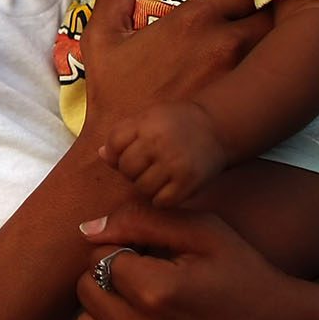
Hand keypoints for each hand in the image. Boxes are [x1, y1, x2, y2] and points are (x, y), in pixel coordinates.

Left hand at [73, 201, 318, 319]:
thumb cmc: (246, 274)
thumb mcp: (205, 232)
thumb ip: (142, 220)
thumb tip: (86, 229)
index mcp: (156, 290)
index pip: (98, 258)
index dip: (120, 251)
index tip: (147, 257)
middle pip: (87, 293)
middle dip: (108, 280)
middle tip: (143, 280)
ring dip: (104, 317)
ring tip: (138, 310)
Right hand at [76, 0, 270, 138]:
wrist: (127, 156)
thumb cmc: (113, 96)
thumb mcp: (104, 35)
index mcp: (194, 20)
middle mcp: (226, 43)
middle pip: (277, 11)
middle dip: (282, 7)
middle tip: (286, 6)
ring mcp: (244, 76)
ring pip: (287, 45)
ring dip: (288, 38)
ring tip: (293, 37)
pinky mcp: (253, 107)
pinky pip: (285, 80)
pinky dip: (288, 71)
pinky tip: (286, 73)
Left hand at [99, 100, 228, 205]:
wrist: (216, 127)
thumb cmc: (176, 123)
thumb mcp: (148, 118)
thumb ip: (123, 134)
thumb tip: (102, 155)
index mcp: (146, 123)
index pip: (113, 144)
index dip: (116, 152)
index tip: (129, 152)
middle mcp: (159, 142)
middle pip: (126, 168)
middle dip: (131, 170)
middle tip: (146, 166)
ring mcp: (174, 163)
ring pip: (141, 187)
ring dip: (146, 186)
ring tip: (158, 176)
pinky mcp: (188, 181)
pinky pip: (161, 201)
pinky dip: (161, 198)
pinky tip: (168, 187)